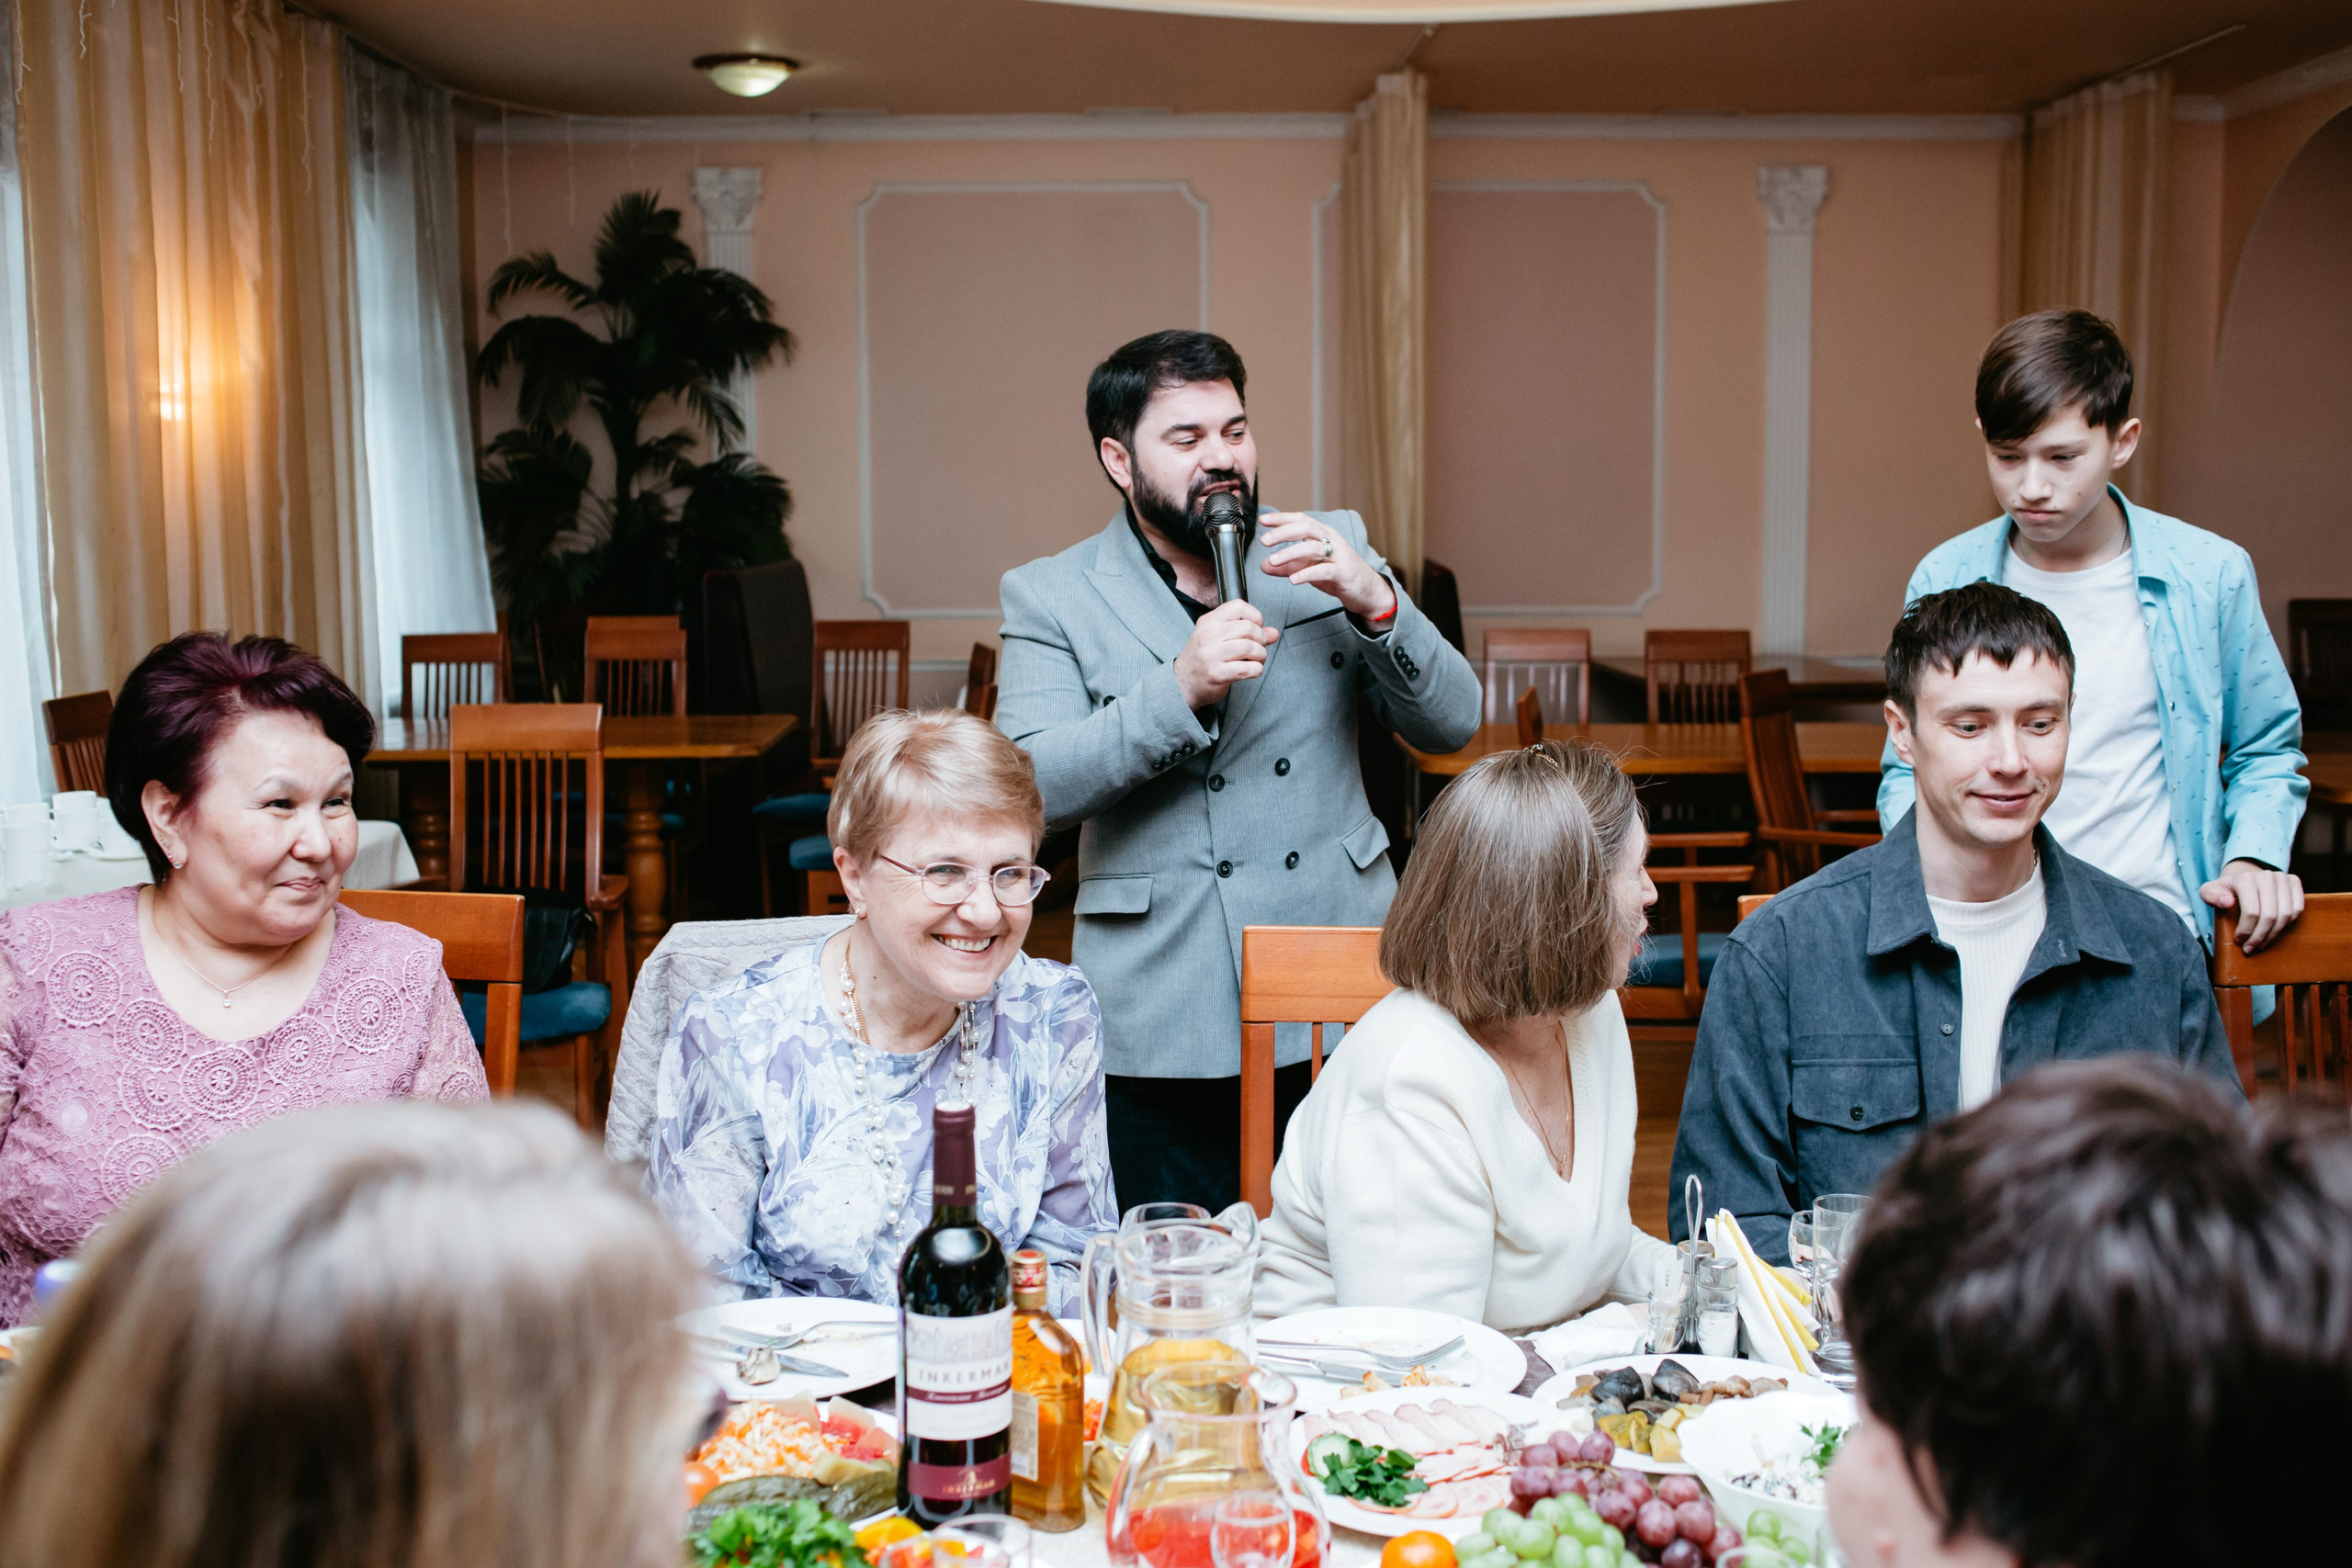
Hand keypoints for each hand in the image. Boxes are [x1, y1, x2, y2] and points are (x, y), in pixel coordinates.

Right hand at [1174, 599, 1278, 709]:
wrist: (1184, 682)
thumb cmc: (1203, 658)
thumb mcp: (1219, 638)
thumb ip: (1248, 632)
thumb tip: (1273, 633)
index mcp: (1209, 622)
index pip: (1238, 606)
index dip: (1255, 616)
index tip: (1256, 628)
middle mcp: (1208, 635)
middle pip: (1248, 628)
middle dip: (1261, 639)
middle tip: (1259, 647)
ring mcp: (1211, 655)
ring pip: (1250, 647)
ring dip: (1261, 655)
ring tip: (1257, 659)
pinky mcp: (1217, 673)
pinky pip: (1248, 668)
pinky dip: (1257, 669)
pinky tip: (1252, 670)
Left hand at [1256, 512, 1395, 620]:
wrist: (1367, 591)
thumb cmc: (1338, 574)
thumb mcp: (1309, 568)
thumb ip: (1287, 566)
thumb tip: (1263, 565)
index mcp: (1323, 535)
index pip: (1301, 520)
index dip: (1282, 518)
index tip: (1262, 520)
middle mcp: (1332, 540)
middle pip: (1306, 528)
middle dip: (1284, 532)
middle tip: (1264, 541)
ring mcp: (1339, 556)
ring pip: (1314, 547)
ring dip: (1290, 553)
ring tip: (1273, 561)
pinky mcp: (1344, 573)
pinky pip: (1325, 570)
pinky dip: (1307, 574)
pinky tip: (1293, 580)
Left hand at [2199, 859, 2304, 952]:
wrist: (2243, 879)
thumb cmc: (2225, 890)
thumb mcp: (2209, 892)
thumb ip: (2210, 896)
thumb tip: (2227, 902)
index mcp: (2245, 878)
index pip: (2251, 911)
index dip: (2246, 930)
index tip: (2239, 941)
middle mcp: (2266, 875)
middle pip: (2269, 915)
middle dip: (2259, 936)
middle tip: (2250, 947)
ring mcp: (2282, 877)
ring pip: (2285, 914)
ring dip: (2274, 934)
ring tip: (2261, 943)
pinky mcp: (2294, 882)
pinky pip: (2297, 909)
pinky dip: (2287, 924)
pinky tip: (2274, 931)